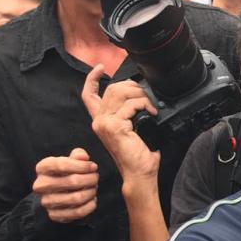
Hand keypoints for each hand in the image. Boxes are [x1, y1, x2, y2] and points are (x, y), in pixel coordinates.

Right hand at [33, 147, 98, 222]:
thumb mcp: (71, 160)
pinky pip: (78, 212)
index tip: (93, 166)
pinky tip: (92, 200)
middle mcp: (40, 185)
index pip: (62, 165)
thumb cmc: (67, 172)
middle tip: (96, 177)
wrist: (57, 193)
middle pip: (72, 181)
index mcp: (42, 168)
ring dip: (91, 192)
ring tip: (94, 188)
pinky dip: (90, 205)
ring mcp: (46, 202)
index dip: (82, 166)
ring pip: (77, 198)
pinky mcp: (54, 215)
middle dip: (90, 179)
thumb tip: (83, 157)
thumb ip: (78, 155)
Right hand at [81, 65, 159, 184]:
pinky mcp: (114, 126)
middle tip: (145, 97)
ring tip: (149, 106)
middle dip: (132, 86)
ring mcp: (104, 123)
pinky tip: (151, 112)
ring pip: (121, 93)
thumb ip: (128, 112)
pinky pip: (131, 105)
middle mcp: (99, 121)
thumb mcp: (131, 128)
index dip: (92, 78)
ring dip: (140, 95)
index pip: (88, 95)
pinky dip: (144, 104)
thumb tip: (139, 95)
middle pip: (112, 88)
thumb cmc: (138, 155)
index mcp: (101, 120)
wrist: (140, 173)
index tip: (100, 67)